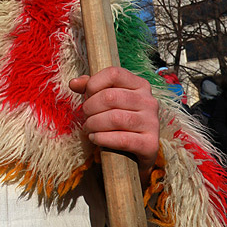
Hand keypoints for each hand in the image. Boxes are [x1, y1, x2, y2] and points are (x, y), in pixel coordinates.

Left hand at [69, 66, 159, 186]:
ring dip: (94, 124)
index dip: (94, 83)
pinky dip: (102, 138)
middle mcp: (149, 101)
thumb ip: (91, 88)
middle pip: (110, 97)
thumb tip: (74, 83)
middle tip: (85, 116)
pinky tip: (95, 138)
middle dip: (90, 107)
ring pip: (115, 118)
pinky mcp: (150, 144)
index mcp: (140, 85)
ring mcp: (152, 122)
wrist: (136, 152)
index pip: (114, 73)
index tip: (87, 96)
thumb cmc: (118, 121)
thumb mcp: (106, 101)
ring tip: (88, 128)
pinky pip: (122, 139)